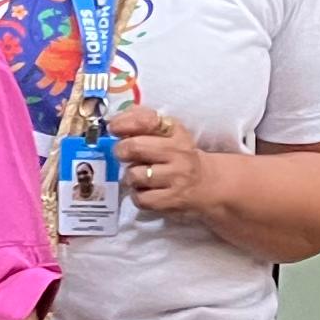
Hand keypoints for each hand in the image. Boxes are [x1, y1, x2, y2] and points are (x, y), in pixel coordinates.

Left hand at [112, 107, 226, 219]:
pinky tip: (145, 190)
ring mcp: (176, 177)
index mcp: (175, 131)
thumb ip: (142, 120)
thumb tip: (115, 120)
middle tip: (123, 154)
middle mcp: (178, 152)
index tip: (114, 128)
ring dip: (130, 176)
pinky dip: (137, 195)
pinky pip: (140, 198)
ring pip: (134, 175)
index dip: (123, 123)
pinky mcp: (172, 200)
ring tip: (140, 175)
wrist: (206, 183)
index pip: (145, 120)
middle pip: (134, 147)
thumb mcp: (168, 133)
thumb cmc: (178, 155)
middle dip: (121, 151)